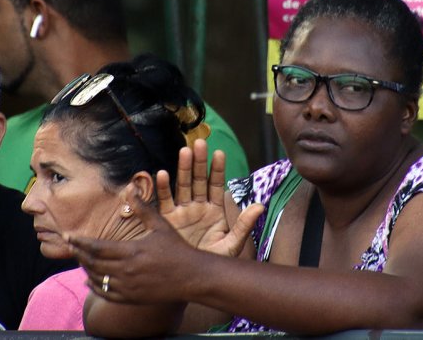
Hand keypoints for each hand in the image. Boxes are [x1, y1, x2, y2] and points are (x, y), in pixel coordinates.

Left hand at [69, 203, 202, 304]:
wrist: (192, 276)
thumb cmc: (177, 248)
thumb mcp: (160, 225)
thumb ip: (142, 208)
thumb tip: (130, 188)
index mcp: (131, 251)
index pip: (96, 247)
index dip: (80, 242)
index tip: (68, 236)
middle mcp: (126, 270)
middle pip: (92, 263)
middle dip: (78, 254)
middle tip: (69, 245)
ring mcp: (128, 286)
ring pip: (97, 279)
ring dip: (85, 269)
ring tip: (79, 258)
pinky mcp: (131, 298)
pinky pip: (106, 294)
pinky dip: (94, 286)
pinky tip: (89, 280)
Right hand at [159, 139, 261, 256]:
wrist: (192, 278)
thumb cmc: (213, 262)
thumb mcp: (231, 245)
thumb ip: (243, 224)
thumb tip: (260, 205)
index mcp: (215, 210)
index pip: (217, 185)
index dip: (217, 169)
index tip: (219, 153)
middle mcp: (197, 206)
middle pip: (198, 180)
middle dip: (199, 162)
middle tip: (199, 143)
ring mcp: (181, 211)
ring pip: (182, 185)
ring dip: (182, 168)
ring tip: (184, 152)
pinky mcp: (166, 219)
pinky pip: (164, 201)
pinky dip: (162, 188)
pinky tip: (163, 174)